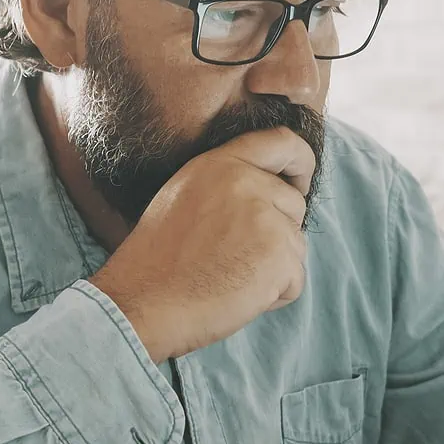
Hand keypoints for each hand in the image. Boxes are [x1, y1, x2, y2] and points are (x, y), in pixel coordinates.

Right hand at [90, 127, 313, 362]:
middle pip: (293, 205)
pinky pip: (295, 280)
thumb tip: (268, 193)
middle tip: (232, 257)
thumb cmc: (155, 263)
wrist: (143, 303)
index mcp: (219, 164)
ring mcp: (266, 219)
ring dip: (272, 269)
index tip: (299, 184)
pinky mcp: (279, 256)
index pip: (281, 141)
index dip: (301, 162)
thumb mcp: (181, 198)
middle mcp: (246, 183)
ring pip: (295, 245)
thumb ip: (225, 186)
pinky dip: (273, 297)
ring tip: (227, 278)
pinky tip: (235, 297)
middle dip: (276, 235)